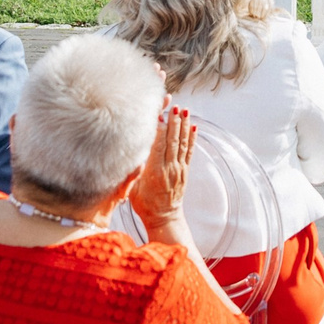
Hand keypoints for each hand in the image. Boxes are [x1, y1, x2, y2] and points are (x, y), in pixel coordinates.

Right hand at [130, 105, 194, 229]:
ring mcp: (179, 169)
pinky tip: (193, 126)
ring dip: (183, 125)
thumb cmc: (145, 205)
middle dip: (173, 122)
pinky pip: (189, 151)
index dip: (159, 128)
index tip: (159, 113)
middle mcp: (170, 168)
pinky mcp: (185, 171)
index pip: (158, 145)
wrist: (164, 218)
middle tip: (175, 106)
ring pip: (182, 143)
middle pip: (172, 140)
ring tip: (184, 110)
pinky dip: (192, 137)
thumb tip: (130, 156)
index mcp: (155, 172)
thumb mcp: (132, 191)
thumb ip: (132, 173)